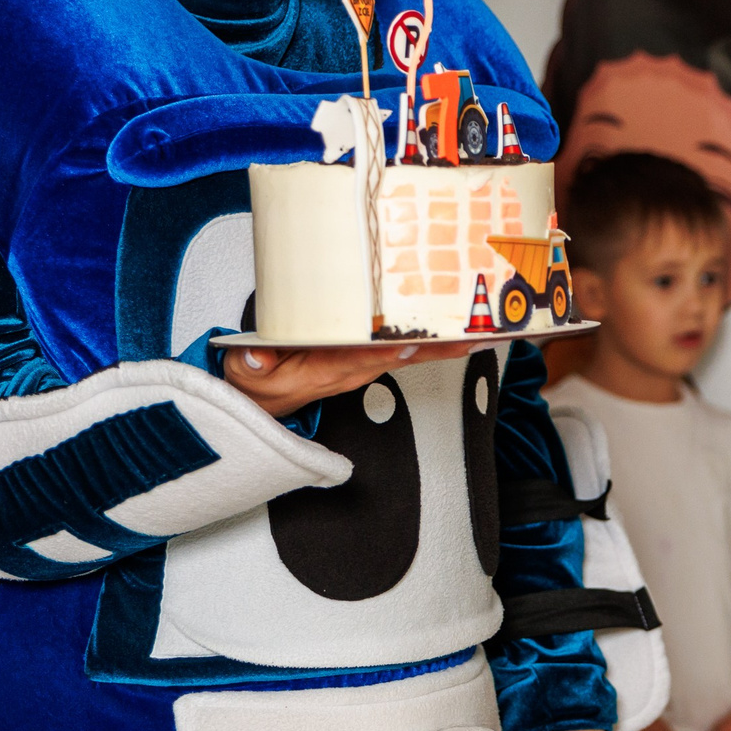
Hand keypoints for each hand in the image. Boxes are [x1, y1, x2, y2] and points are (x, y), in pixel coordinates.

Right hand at [221, 338, 493, 419]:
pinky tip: (467, 332)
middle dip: (435, 346)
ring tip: (486, 330)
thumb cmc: (259, 379)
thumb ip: (250, 364)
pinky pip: (410, 350)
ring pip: (412, 354)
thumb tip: (256, 361)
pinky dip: (439, 342)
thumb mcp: (244, 373)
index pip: (354, 360)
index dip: (379, 351)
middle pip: (399, 357)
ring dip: (448, 344)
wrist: (266, 400)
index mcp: (323, 371)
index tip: (404, 341)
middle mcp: (352, 370)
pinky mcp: (370, 361)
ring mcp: (364, 367)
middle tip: (472, 332)